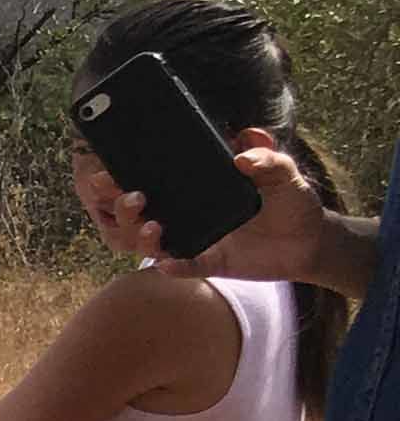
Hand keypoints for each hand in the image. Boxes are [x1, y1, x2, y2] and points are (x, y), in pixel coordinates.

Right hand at [119, 147, 326, 280]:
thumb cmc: (293, 201)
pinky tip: (167, 265)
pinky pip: (186, 266)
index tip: (107, 172)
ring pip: (153, 241)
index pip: (152, 179)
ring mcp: (197, 238)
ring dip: (142, 236)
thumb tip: (244, 153)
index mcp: (197, 186)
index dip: (123, 177)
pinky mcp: (211, 262)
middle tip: (131, 197)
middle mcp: (188, 213)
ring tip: (151, 228)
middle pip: (139, 212)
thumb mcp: (286, 173)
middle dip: (122, 207)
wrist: (312, 241)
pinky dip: (174, 267)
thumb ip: (270, 158)